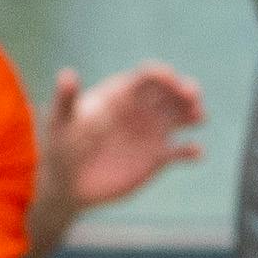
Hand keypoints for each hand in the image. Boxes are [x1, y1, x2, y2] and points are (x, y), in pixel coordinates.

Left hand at [32, 63, 206, 244]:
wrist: (66, 185)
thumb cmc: (59, 148)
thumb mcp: (61, 122)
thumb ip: (67, 98)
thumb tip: (68, 73)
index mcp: (120, 95)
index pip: (148, 78)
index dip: (162, 75)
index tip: (170, 79)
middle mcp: (140, 110)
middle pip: (171, 93)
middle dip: (185, 90)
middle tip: (192, 96)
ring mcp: (150, 133)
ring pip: (181, 116)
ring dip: (194, 112)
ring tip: (198, 117)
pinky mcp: (157, 158)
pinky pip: (181, 151)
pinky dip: (192, 150)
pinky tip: (194, 152)